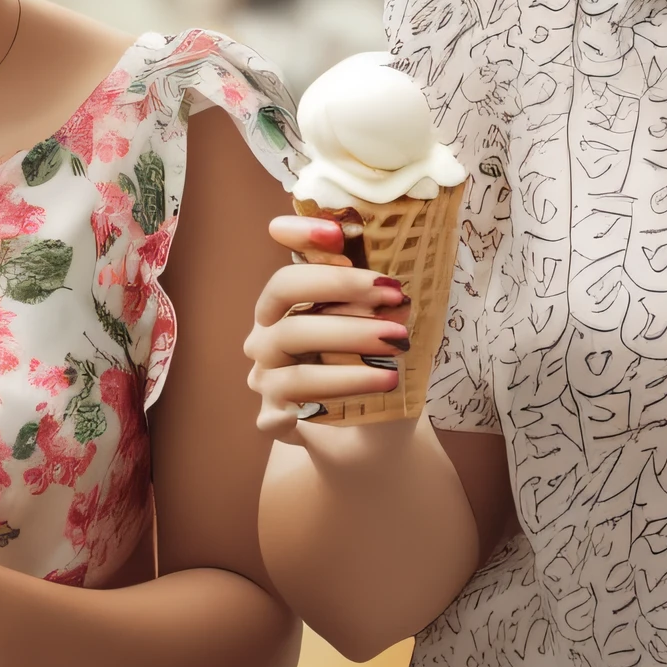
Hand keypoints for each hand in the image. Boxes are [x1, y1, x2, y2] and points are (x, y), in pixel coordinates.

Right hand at [240, 213, 413, 438]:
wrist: (370, 434)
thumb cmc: (371, 365)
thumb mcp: (381, 324)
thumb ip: (378, 292)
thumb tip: (393, 269)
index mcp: (288, 305)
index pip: (289, 265)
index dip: (301, 243)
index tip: (336, 233)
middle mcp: (268, 334)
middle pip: (284, 297)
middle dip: (341, 291)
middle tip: (399, 298)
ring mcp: (266, 377)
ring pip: (293, 364)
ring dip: (345, 368)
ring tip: (393, 373)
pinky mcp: (273, 418)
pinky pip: (280, 414)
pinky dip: (298, 412)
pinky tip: (316, 414)